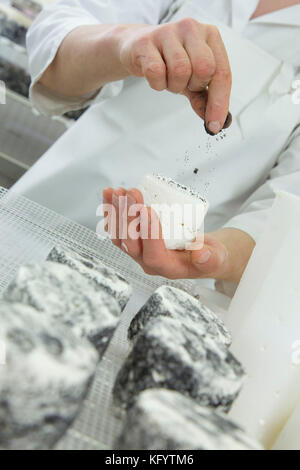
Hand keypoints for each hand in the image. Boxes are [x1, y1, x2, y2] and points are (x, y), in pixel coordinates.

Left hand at [103, 188, 254, 281]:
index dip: (149, 234)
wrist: (201, 253)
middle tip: (132, 193)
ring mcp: (138, 252)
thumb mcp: (217, 258)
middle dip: (128, 217)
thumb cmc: (208, 255)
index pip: (153, 255)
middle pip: (131, 243)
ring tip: (117, 190)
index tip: (148, 210)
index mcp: (168, 268)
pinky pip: (117, 228)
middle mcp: (148, 262)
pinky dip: (112, 211)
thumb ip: (210, 258)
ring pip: (119, 235)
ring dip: (116, 212)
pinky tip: (110, 195)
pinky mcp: (134, 241)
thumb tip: (200, 252)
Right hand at [118, 18, 231, 134]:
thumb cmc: (169, 61)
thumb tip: (214, 122)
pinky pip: (156, 72)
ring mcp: (168, 32)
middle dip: (194, 86)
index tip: (215, 125)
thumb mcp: (192, 79)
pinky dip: (157, 84)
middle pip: (204, 69)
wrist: (135, 47)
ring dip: (174, 85)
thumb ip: (204, 98)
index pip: (222, 72)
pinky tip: (155, 77)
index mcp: (210, 35)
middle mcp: (191, 28)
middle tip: (184, 84)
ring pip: (181, 71)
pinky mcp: (145, 42)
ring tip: (168, 78)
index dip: (220, 102)